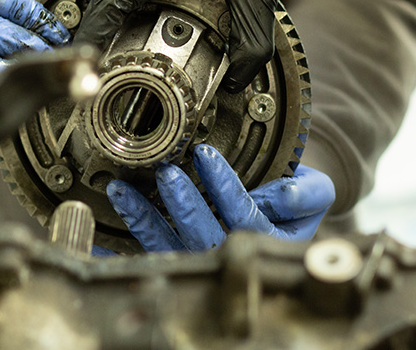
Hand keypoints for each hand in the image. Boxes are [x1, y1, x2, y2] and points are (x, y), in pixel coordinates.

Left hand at [107, 144, 334, 251]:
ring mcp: (198, 258)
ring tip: (122, 191)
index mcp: (265, 241)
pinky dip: (122, 242)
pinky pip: (147, 252)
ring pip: (167, 245)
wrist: (277, 213)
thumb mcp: (313, 193)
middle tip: (166, 173)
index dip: (225, 188)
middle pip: (202, 235)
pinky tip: (102, 231)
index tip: (206, 156)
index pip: (244, 217)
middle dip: (183, 204)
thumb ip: (308, 191)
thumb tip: (285, 193)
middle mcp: (228, 254)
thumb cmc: (289, 202)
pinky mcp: (174, 256)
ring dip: (143, 217)